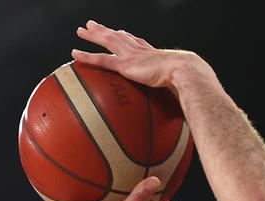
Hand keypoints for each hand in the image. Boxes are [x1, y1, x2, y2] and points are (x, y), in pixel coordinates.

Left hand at [71, 20, 212, 88]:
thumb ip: (178, 96)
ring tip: (82, 30)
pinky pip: (101, 60)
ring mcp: (132, 56)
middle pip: (120, 36)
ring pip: (108, 41)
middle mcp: (141, 51)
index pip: (138, 42)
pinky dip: (87, 56)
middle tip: (95, 25)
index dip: (129, 37)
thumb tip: (184, 110)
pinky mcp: (126, 65)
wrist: (186, 73)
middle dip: (108, 30)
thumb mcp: (181, 88)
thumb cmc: (189, 83)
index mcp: (154, 55)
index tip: (123, 32)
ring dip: (94, 35)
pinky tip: (74, 54)